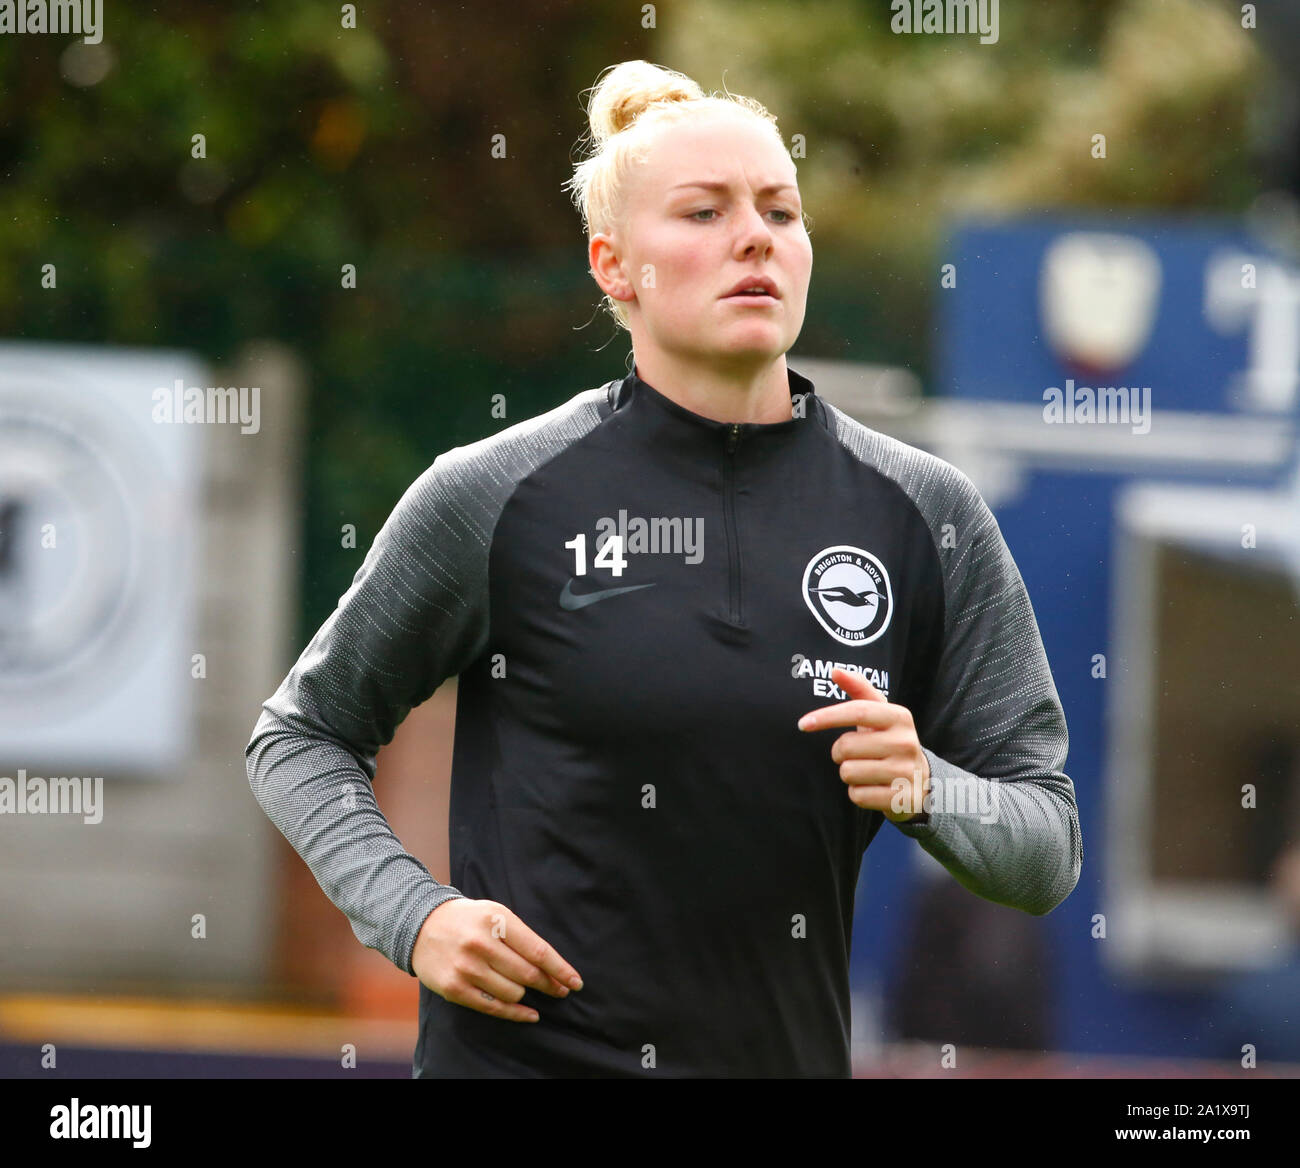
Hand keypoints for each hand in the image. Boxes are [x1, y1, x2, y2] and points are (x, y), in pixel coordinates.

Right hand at [411, 898, 583, 1022]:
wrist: (421, 924)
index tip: (575, 981)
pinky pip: (493, 1007)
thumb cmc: (469, 920)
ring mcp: (466, 968)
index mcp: (496, 920)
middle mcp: (481, 944)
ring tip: (528, 988)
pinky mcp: (454, 988)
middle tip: (561, 990)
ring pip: (513, 992)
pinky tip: (529, 1013)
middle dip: (550, 985)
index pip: (537, 951)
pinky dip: (516, 1013)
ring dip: (526, 994)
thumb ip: (521, 936)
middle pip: (528, 974)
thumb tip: (552, 967)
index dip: (560, 969)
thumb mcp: (495, 913)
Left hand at [797, 666, 930, 822]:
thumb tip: (835, 671)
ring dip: (848, 773)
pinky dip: (857, 792)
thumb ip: (859, 690)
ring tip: (867, 770)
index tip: (802, 724)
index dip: (827, 716)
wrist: (920, 781)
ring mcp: (905, 772)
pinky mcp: (901, 799)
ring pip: (848, 772)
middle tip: (856, 754)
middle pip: (846, 746)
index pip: (858, 711)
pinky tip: (873, 787)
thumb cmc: (889, 740)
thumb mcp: (880, 714)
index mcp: (900, 717)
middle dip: (839, 752)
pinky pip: (857, 795)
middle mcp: (906, 743)